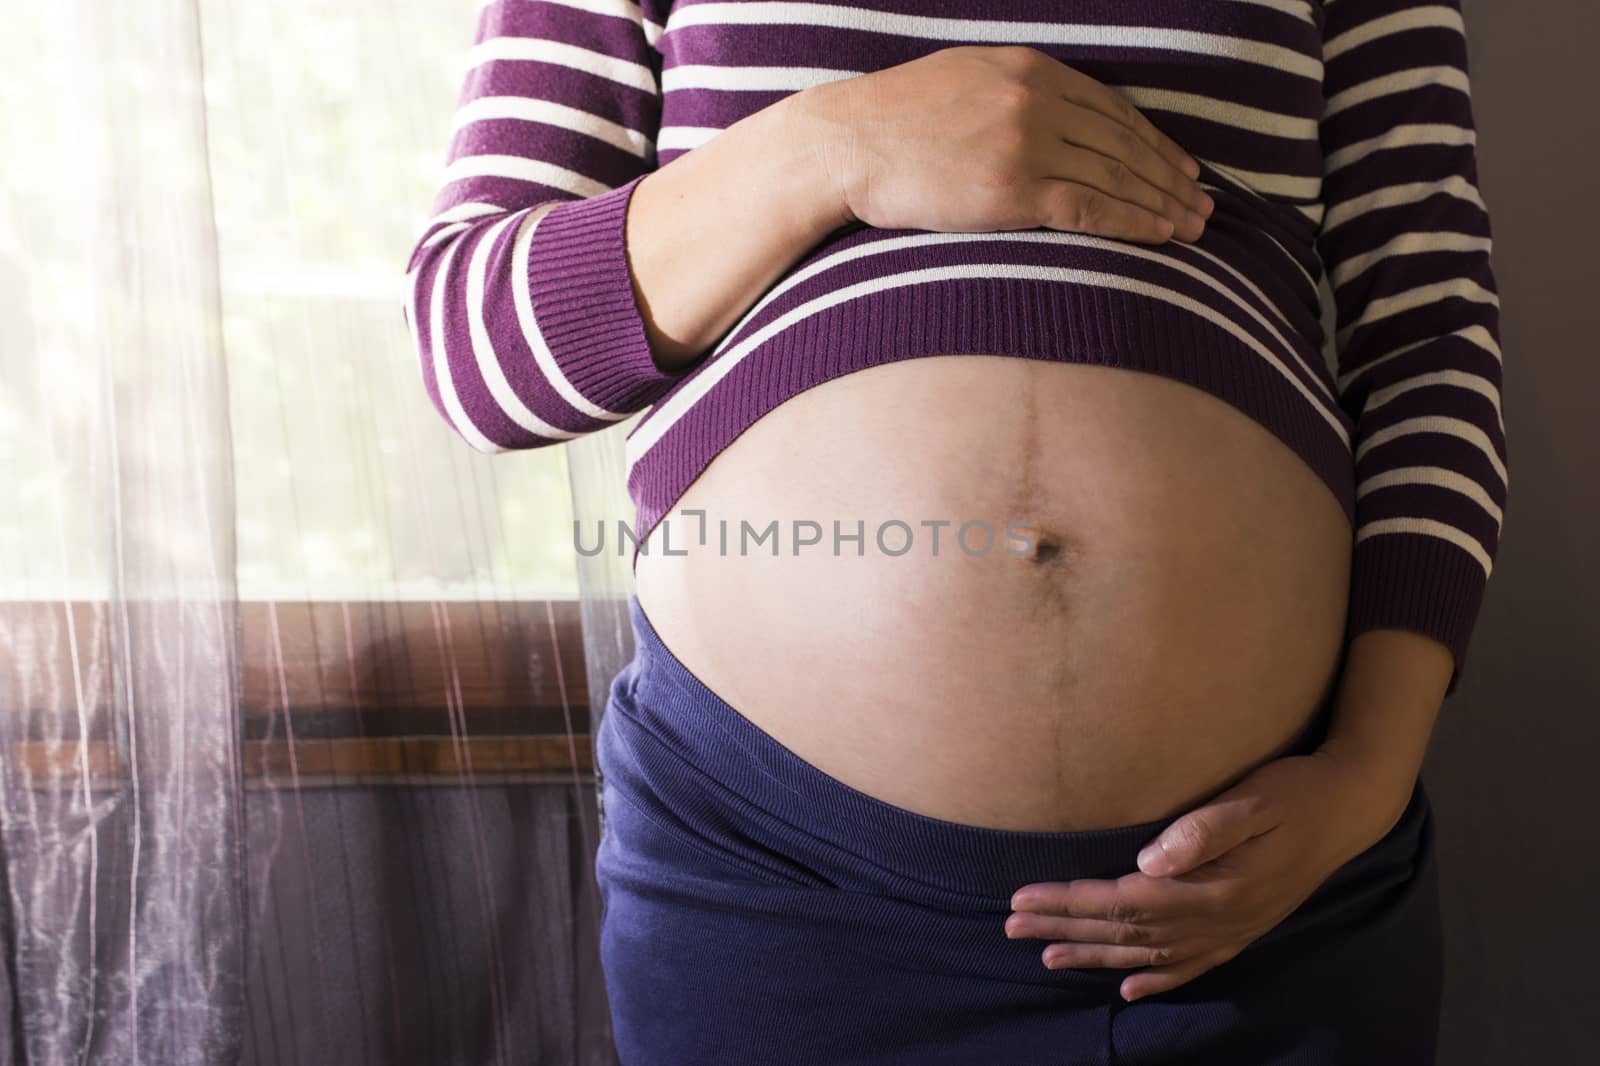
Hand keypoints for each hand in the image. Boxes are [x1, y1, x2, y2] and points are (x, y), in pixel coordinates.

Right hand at [802, 44, 1213, 242]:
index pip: (1112, 108)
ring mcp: (1027, 144)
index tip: (1182, 167)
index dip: (1155, 141)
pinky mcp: (1012, 189)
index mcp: (1029, 70)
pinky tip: (1159, 236)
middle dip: (1171, 176)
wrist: (847, 143)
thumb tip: (1050, 119)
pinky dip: (1132, 222)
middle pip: (1124, 142)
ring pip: (1116, 176)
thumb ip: (1014, 94)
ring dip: (1163, 204)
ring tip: (1195, 227)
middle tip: (1206, 205)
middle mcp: (1038, 101)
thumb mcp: (964, 81)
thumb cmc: (894, 121)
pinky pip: (1090, 207)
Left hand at [1004, 744, 1411, 1001]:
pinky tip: (1127, 991)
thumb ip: (1203, 830)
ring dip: (1095, 957)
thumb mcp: (1253, 799)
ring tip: (1047, 958)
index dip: (1068, 902)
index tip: (1021, 898)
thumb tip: (1149, 859)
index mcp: (1212, 888)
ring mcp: (1231, 930)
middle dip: (1064, 930)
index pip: (1121, 900)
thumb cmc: (1296, 792)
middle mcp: (1217, 920)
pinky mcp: (1242, 929)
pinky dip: (1155, 982)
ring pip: (1149, 954)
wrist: (1352, 808)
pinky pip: (1190, 966)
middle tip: (1010, 927)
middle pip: (1125, 932)